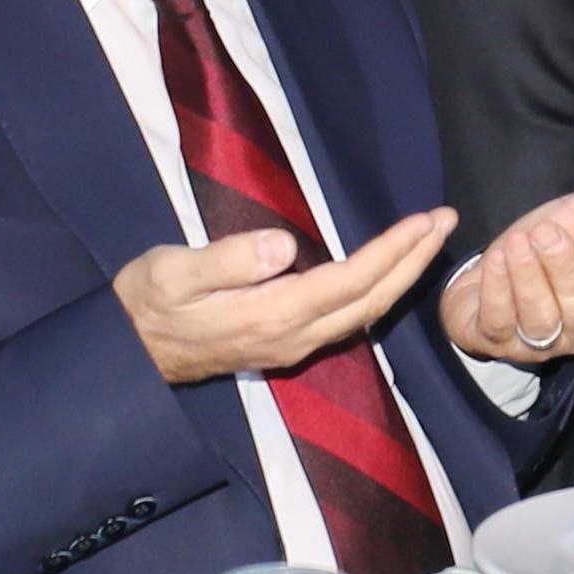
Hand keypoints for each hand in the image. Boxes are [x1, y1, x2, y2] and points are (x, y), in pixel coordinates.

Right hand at [115, 207, 454, 384]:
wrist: (127, 354)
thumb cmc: (146, 304)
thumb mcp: (172, 273)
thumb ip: (227, 261)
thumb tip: (281, 246)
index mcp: (272, 315)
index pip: (350, 281)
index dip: (392, 251)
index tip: (425, 220)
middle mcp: (293, 337)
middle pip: (371, 300)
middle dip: (414, 260)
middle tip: (447, 220)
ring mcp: (292, 345)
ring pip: (363, 312)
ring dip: (402, 275)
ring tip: (429, 239)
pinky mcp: (286, 343)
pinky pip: (347, 318)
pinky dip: (378, 291)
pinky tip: (390, 272)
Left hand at [440, 151, 573, 364]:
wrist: (492, 268)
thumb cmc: (545, 242)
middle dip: (562, 267)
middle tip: (544, 233)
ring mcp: (540, 339)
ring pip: (541, 318)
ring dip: (526, 278)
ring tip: (515, 243)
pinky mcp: (501, 342)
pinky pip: (501, 324)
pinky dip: (497, 292)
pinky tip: (495, 262)